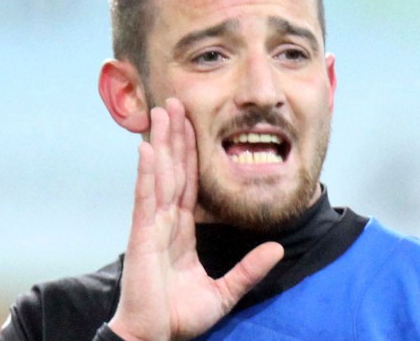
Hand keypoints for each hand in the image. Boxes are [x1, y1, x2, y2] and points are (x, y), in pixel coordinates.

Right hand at [108, 98, 283, 340]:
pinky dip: (147, 174)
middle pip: (173, 170)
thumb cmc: (180, 317)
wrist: (155, 339)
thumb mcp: (226, 292)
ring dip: (162, 142)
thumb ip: (250, 269)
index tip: (193, 125)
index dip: (191, 153)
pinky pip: (145, 199)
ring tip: (162, 112)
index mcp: (182, 231)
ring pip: (160, 176)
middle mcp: (165, 222)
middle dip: (175, 136)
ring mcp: (151, 226)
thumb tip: (278, 249)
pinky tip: (148, 149)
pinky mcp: (141, 237)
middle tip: (175, 102)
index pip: (189, 183)